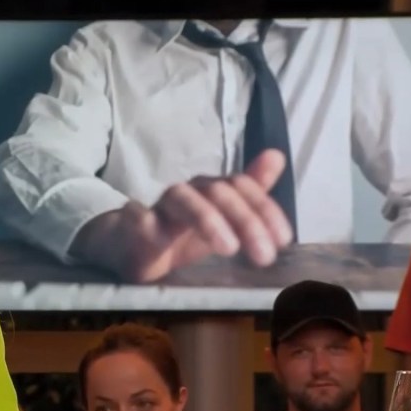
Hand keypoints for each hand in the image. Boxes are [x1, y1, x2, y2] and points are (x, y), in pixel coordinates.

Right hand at [72, 149, 292, 282]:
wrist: (126, 245)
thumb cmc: (177, 234)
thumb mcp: (219, 219)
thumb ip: (249, 193)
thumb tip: (276, 155)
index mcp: (210, 191)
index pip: (243, 187)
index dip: (266, 210)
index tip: (283, 240)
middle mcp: (188, 193)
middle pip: (219, 192)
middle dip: (246, 221)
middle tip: (264, 255)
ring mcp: (158, 207)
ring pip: (183, 199)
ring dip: (208, 219)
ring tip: (228, 248)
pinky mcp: (131, 224)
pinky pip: (136, 216)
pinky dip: (145, 221)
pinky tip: (156, 233)